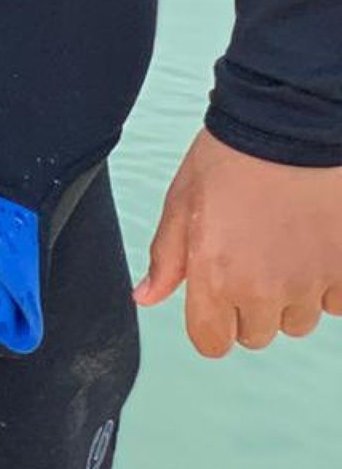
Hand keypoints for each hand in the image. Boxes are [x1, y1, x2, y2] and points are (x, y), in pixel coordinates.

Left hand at [135, 128, 341, 353]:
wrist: (288, 126)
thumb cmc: (230, 156)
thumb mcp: (182, 200)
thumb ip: (166, 257)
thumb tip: (145, 297)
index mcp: (214, 275)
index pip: (211, 343)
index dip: (210, 321)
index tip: (214, 296)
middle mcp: (262, 291)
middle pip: (254, 334)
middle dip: (247, 305)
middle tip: (248, 255)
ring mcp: (307, 285)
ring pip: (295, 322)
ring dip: (287, 296)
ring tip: (280, 244)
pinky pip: (333, 303)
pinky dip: (323, 283)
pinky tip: (310, 243)